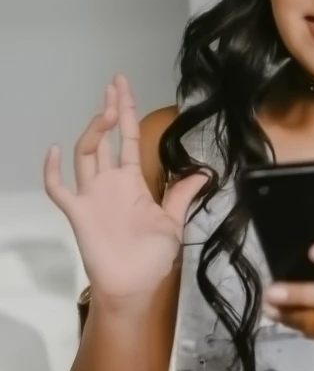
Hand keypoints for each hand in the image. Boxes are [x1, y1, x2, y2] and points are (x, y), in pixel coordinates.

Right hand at [43, 76, 206, 306]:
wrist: (135, 285)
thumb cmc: (152, 256)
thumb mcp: (173, 221)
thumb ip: (182, 195)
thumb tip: (203, 173)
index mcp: (132, 182)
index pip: (129, 140)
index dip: (127, 113)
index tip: (124, 89)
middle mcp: (110, 183)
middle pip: (105, 139)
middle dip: (110, 111)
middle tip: (114, 85)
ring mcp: (92, 196)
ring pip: (86, 154)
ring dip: (94, 132)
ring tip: (107, 113)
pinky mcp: (78, 212)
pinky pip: (59, 188)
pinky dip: (53, 170)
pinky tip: (56, 150)